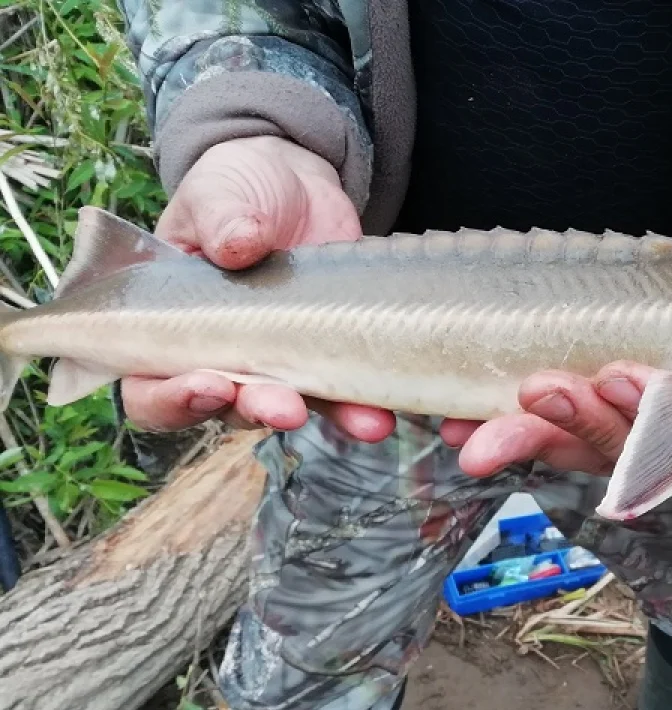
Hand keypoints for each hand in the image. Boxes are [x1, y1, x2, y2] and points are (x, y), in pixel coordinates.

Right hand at [119, 136, 395, 441]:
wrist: (297, 184)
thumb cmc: (235, 190)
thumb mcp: (217, 193)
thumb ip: (219, 218)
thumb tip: (237, 244)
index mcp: (165, 328)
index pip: (148, 386)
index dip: (170, 400)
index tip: (207, 385)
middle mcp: (217, 357)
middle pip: (226, 408)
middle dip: (255, 410)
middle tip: (282, 407)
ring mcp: (275, 362)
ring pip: (290, 409)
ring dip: (322, 417)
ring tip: (356, 421)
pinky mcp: (324, 356)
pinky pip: (340, 394)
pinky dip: (361, 408)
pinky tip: (380, 414)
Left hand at [442, 193, 671, 492]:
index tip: (623, 376)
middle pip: (660, 462)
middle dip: (597, 426)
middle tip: (547, 387)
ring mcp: (666, 455)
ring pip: (607, 462)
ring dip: (550, 437)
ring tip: (499, 409)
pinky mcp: (617, 444)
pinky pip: (569, 448)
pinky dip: (519, 436)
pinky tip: (467, 426)